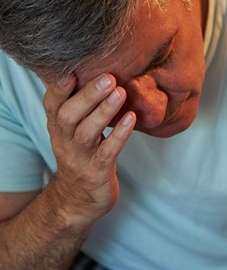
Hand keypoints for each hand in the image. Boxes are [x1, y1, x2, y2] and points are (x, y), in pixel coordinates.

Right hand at [43, 73, 135, 228]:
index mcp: (58, 128)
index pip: (52, 104)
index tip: (73, 68)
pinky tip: (131, 118)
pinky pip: (107, 152)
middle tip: (109, 77)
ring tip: (120, 92)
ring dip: (104, 111)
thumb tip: (100, 73)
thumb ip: (82, 107)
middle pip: (69, 115)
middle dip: (88, 95)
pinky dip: (120, 134)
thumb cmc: (82, 156)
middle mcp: (64, 141)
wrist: (77, 201)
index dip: (59, 87)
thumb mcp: (74, 132)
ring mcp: (80, 158)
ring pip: (87, 133)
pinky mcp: (97, 173)